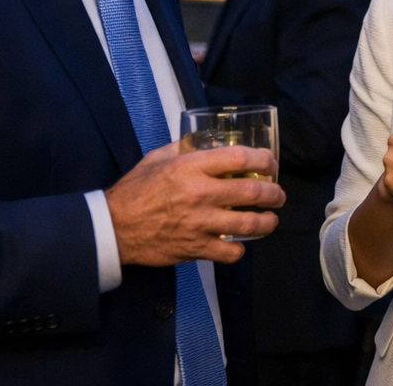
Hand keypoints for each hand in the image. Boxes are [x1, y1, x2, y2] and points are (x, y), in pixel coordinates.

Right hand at [105, 142, 284, 265]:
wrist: (114, 227)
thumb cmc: (135, 190)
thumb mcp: (158, 158)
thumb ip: (185, 148)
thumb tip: (208, 140)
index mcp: (192, 168)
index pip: (240, 158)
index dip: (264, 159)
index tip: (271, 164)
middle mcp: (201, 194)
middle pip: (253, 191)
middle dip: (274, 193)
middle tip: (278, 194)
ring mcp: (200, 223)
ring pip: (249, 224)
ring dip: (267, 221)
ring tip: (271, 219)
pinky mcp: (196, 247)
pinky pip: (230, 252)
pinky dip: (239, 249)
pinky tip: (239, 243)